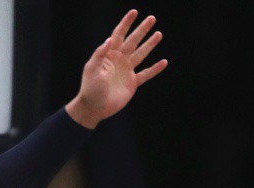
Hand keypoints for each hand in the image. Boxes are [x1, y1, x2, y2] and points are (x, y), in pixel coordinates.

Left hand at [66, 10, 166, 127]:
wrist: (93, 108)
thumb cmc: (90, 89)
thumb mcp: (92, 70)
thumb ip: (99, 54)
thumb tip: (110, 39)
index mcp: (108, 55)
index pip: (118, 35)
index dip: (126, 23)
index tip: (134, 12)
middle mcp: (119, 61)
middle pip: (133, 41)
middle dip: (142, 30)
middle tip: (152, 18)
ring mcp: (126, 71)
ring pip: (141, 54)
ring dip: (150, 45)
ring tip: (159, 34)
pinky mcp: (132, 83)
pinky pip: (145, 74)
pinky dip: (155, 69)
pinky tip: (164, 62)